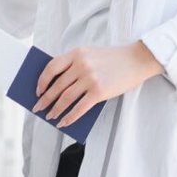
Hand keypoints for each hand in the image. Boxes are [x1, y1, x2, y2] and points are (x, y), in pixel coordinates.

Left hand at [34, 40, 161, 128]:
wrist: (138, 59)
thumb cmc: (114, 59)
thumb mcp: (91, 54)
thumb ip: (75, 65)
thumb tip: (57, 88)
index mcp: (77, 53)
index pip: (51, 67)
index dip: (42, 81)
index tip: (38, 90)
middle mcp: (81, 65)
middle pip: (57, 86)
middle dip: (45, 99)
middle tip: (38, 108)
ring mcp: (90, 78)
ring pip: (65, 98)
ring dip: (55, 110)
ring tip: (50, 116)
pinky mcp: (99, 92)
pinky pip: (79, 108)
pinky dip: (69, 117)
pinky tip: (64, 122)